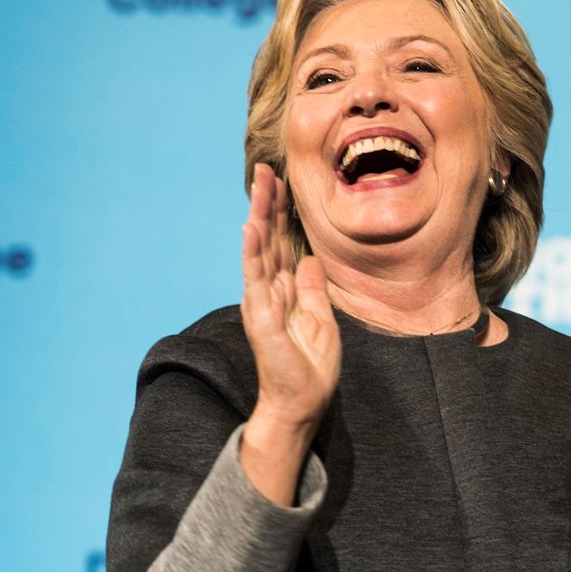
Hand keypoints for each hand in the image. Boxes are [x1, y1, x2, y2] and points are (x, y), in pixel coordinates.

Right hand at [239, 163, 339, 503]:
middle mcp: (269, 291)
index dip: (282, 213)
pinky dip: (252, 254)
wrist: (301, 403)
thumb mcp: (321, 318)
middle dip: (267, 203)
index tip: (283, 182)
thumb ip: (313, 288)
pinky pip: (256, 281)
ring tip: (259, 186)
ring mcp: (263, 302)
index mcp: (285, 290)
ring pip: (259, 251)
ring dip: (258, 217)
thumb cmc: (309, 366)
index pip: (281, 242)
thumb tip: (311, 259)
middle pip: (268, 238)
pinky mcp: (263, 318)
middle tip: (267, 168)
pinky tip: (250, 230)